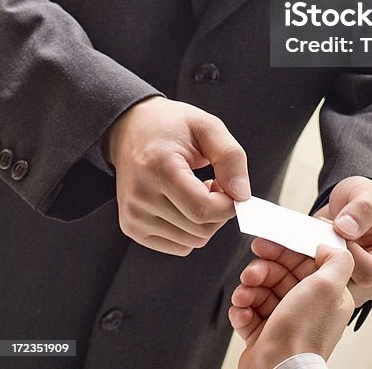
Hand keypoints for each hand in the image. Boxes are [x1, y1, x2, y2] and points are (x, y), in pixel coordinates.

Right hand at [103, 96, 249, 255]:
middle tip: (214, 183)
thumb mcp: (206, 126)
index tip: (230, 185)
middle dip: (219, 211)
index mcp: (158, 168)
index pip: (203, 209)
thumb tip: (241, 194)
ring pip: (192, 242)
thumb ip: (230, 157)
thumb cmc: (169, 125)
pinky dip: (191, 230)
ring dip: (205, 221)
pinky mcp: (132, 229)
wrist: (130, 128)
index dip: (228, 203)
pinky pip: (179, 246)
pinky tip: (185, 203)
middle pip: (200, 230)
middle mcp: (140, 197)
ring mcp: (133, 217)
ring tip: (197, 190)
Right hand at [229, 240, 353, 368]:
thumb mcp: (330, 287)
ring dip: (248, 290)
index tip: (267, 244)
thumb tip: (327, 247)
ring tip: (244, 297)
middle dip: (261, 270)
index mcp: (326, 295)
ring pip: (261, 291)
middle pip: (279, 274)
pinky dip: (242, 310)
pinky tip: (242, 313)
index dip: (284, 251)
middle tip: (251, 273)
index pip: (303, 262)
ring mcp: (285, 321)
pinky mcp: (264, 335)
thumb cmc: (303, 334)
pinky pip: (248, 312)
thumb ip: (337, 259)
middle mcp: (306, 308)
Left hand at [315, 176, 371, 305]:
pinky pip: (322, 290)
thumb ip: (361, 209)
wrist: (354, 209)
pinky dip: (312, 271)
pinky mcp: (340, 290)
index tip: (336, 230)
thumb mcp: (367, 194)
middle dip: (331, 260)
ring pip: (333, 292)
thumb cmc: (367, 203)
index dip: (348, 253)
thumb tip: (345, 228)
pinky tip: (311, 250)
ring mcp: (359, 289)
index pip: (369, 272)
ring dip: (319, 266)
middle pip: (351, 287)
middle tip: (322, 232)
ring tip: (318, 239)